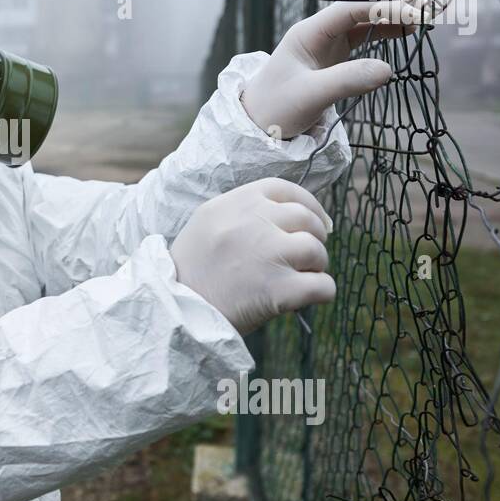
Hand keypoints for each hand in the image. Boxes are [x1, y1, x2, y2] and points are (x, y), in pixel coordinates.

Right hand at [170, 178, 334, 335]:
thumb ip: (244, 212)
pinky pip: (323, 286)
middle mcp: (254, 222)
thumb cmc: (192, 270)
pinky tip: (306, 297)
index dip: (308, 205)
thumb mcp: (208, 223)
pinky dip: (322, 292)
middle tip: (307, 256)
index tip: (316, 221)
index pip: (286, 189)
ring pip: (317, 250)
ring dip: (316, 266)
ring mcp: (269, 254)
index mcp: (236, 203)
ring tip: (300, 278)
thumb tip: (290, 213)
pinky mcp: (279, 289)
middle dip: (315, 237)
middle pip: (306, 219)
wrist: (176, 311)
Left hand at [241, 0, 432, 139]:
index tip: (414, 15)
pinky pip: (364, 37)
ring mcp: (327, 44)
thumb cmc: (275, 108)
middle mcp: (319, 32)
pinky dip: (385, 32)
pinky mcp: (334, 58)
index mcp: (308, 33)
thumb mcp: (310, 96)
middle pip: (361, 6)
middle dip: (394, 3)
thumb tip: (387, 70)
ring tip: (425, 15)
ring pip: (365, 20)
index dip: (384, 7)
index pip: (351, 8)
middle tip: (429, 6)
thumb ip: (346, 81)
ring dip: (393, 16)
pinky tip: (406, 31)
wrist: (256, 124)